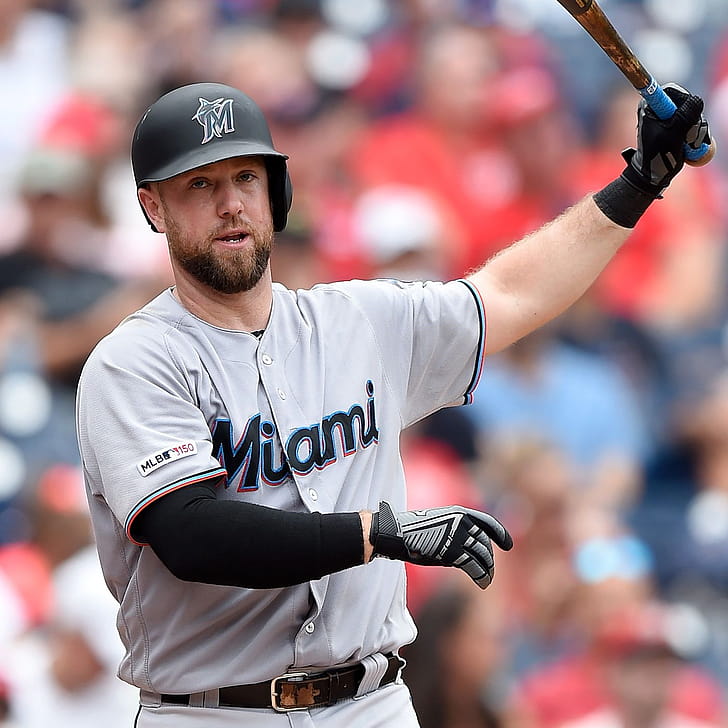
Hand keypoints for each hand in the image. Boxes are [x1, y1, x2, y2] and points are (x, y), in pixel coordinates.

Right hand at [369, 501, 512, 588]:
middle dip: (489, 559)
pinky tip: (483, 583)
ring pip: (483, 556)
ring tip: (487, 580)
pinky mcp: (454, 552)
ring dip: (488, 570)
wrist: (396, 533)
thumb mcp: (437, 523)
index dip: (500, 534)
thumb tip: (467, 549)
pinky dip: (482, 576)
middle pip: (485, 544)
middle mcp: (463, 522)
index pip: (487, 523)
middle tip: (489, 571)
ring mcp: (459, 537)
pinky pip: (475, 566)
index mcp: (459, 512)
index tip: (508, 545)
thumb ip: (454, 531)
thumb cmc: (410, 530)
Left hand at [622, 83, 706, 196]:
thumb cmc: (657, 156)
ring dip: (695, 132)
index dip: (685, 101)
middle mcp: (660, 109)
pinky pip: (696, 125)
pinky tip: (688, 147)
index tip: (685, 119)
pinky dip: (696, 136)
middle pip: (689, 103)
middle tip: (685, 137)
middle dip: (693, 121)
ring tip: (684, 145)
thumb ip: (685, 115)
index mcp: (650, 106)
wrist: (652, 175)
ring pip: (695, 116)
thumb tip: (696, 99)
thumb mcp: (672, 135)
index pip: (674, 90)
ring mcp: (671, 118)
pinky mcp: (679, 127)